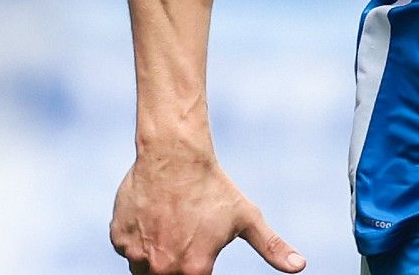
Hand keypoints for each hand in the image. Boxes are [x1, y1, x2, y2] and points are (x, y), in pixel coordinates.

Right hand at [110, 147, 304, 274]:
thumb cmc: (214, 187)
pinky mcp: (118, 238)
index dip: (198, 269)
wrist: (175, 154)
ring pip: (143, 268)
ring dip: (155, 256)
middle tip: (184, 236)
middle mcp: (162, 269)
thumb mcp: (247, 217)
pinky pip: (127, 249)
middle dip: (176, 265)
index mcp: (194, 270)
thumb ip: (272, 247)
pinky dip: (137, 239)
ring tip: (170, 226)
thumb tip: (300, 266)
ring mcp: (136, 255)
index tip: (197, 253)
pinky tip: (153, 216)